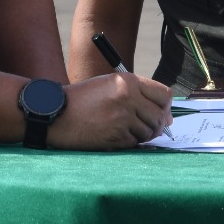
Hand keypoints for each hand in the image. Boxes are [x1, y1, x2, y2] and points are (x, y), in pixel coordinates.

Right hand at [48, 73, 172, 150]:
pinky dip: (128, 142)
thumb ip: (137, 94)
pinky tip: (114, 135)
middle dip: (157, 124)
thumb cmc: (83, 99)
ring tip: (124, 128)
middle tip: (147, 126)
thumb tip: (167, 117)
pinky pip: (134, 143)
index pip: (164, 95)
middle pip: (160, 116)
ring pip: (148, 132)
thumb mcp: (109, 85)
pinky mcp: (115, 137)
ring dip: (141, 134)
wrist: (56, 113)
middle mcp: (128, 98)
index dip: (166, 106)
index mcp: (127, 81)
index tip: (163, 113)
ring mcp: (122, 119)